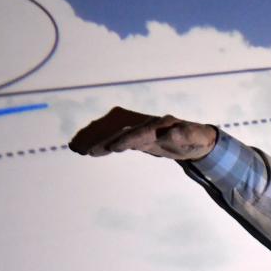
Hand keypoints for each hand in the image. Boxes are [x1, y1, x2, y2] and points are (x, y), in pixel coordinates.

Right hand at [69, 107, 216, 159]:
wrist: (193, 137)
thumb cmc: (195, 138)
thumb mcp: (194, 138)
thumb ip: (185, 135)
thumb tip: (174, 131)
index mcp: (159, 123)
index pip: (138, 130)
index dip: (126, 138)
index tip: (112, 148)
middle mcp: (143, 121)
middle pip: (117, 126)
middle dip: (100, 136)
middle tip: (82, 148)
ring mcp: (135, 126)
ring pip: (109, 129)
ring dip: (92, 137)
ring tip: (75, 148)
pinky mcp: (130, 133)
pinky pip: (110, 135)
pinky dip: (96, 140)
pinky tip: (82, 148)